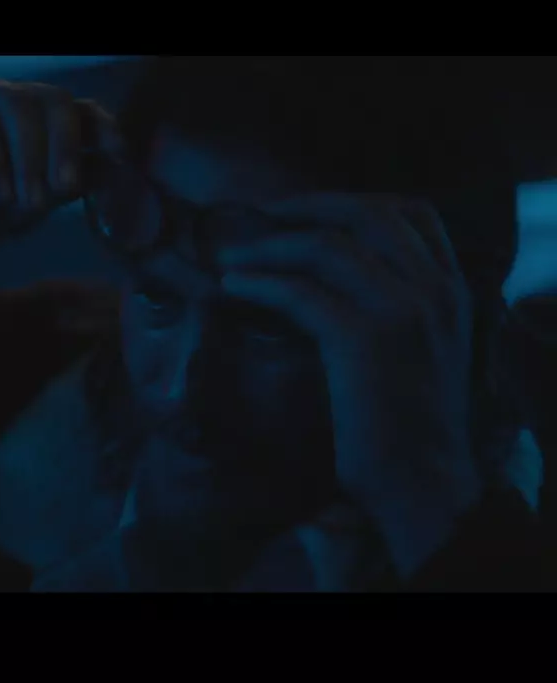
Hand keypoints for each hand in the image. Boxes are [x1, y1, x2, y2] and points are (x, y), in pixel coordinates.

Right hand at [0, 78, 152, 261]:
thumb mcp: (18, 209)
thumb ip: (60, 187)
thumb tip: (113, 167)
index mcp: (21, 123)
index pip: (75, 108)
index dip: (103, 127)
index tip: (121, 157)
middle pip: (53, 100)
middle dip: (65, 147)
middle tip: (61, 194)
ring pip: (16, 104)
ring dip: (29, 157)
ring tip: (24, 204)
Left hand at [216, 194, 481, 577]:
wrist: (423, 482)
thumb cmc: (408, 426)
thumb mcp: (419, 351)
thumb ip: (395, 308)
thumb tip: (326, 280)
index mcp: (451, 289)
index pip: (413, 212)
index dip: (353, 200)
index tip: (305, 208)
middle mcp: (433, 289)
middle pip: (367, 214)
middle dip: (306, 206)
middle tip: (260, 215)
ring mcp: (402, 310)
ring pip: (327, 246)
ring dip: (271, 245)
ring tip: (231, 257)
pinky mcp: (364, 339)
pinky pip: (300, 292)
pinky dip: (260, 283)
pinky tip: (232, 287)